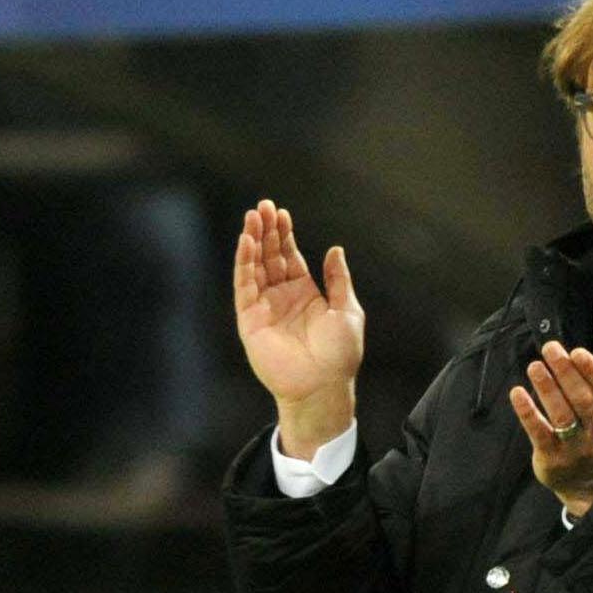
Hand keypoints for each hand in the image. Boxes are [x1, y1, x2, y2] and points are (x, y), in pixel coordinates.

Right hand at [233, 199, 363, 455]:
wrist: (323, 386)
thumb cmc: (339, 355)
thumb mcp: (348, 311)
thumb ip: (339, 280)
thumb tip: (334, 249)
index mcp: (305, 294)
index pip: (289, 256)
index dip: (284, 234)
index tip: (281, 213)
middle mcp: (282, 297)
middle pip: (270, 256)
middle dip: (266, 231)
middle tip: (263, 206)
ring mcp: (265, 308)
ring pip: (254, 267)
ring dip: (252, 242)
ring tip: (252, 217)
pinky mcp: (250, 321)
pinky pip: (244, 287)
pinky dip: (244, 264)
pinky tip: (246, 243)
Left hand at [509, 335, 592, 514]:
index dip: (591, 371)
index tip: (577, 352)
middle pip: (581, 399)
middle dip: (565, 373)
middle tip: (549, 349)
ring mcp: (574, 445)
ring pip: (561, 415)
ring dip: (547, 389)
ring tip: (534, 366)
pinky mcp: (552, 457)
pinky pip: (540, 433)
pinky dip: (528, 413)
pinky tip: (517, 393)